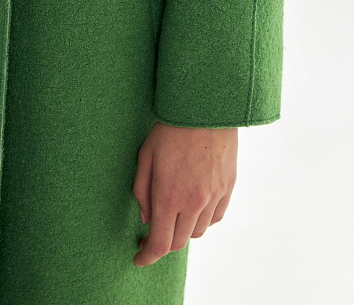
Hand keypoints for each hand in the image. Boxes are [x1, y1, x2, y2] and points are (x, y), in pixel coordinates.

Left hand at [132, 121, 236, 266]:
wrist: (205, 109)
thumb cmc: (171, 129)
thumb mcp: (145, 156)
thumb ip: (142, 190)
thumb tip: (146, 218)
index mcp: (168, 196)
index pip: (159, 243)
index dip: (147, 257)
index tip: (139, 258)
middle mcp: (193, 202)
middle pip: (178, 242)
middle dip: (162, 244)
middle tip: (151, 235)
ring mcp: (213, 197)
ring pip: (198, 232)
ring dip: (182, 230)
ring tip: (173, 215)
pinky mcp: (228, 189)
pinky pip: (216, 218)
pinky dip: (203, 220)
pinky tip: (194, 208)